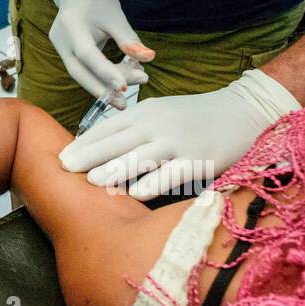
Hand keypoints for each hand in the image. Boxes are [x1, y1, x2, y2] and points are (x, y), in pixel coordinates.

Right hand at [49, 0, 153, 98]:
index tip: (124, 87)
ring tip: (124, 96)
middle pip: (79, 72)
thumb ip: (129, 39)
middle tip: (124, 103)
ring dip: (101, 87)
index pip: (88, 54)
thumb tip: (149, 59)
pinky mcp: (63, 52)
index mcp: (72, 25)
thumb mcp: (115, 15)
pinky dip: (98, 77)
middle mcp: (61, 39)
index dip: (105, 72)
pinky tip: (116, 82)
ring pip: (79, 74)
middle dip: (101, 90)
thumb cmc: (96, 0)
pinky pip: (81, 69)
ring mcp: (59, 47)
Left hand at [58, 69, 299, 200]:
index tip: (61, 156)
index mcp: (146, 112)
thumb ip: (134, 127)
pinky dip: (153, 183)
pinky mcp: (198, 159)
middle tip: (64, 169)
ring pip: (140, 157)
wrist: (242, 111)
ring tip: (91, 181)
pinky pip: (171, 174)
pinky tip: (135, 194)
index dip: (83, 142)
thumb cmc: (194, 116)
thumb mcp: (160, 112)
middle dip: (88, 155)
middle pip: (117, 141)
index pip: (107, 127)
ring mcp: (178, 142)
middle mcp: (158, 125)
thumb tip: (99, 144)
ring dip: (114, 169)